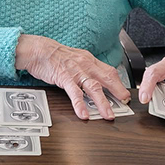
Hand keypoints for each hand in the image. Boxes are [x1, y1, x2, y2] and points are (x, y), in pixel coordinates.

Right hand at [15, 34, 130, 120]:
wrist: (40, 50)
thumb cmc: (57, 55)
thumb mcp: (76, 59)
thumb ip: (88, 69)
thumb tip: (98, 81)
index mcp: (89, 60)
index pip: (109, 72)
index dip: (119, 84)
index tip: (125, 95)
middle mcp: (85, 64)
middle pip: (106, 78)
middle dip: (117, 92)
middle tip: (125, 104)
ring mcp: (75, 71)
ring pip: (93, 87)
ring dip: (102, 102)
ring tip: (108, 115)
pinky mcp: (64, 77)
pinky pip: (74, 92)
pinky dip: (80, 103)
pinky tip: (83, 114)